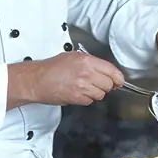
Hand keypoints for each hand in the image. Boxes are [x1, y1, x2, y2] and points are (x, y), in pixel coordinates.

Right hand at [8, 52, 124, 108]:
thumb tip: (106, 71)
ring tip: (84, 88)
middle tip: (98, 84)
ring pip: (100, 94)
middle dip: (105, 86)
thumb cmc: (52, 67)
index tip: (119, 81)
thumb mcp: (73, 57)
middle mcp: (86, 73)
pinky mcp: (76, 98)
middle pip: (108, 84)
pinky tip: (78, 93)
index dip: (118, 78)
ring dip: (95, 93)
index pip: (111, 71)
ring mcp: (82, 86)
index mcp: (87, 61)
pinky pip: (90, 101)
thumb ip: (91, 63)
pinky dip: (86, 99)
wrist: (37, 80)